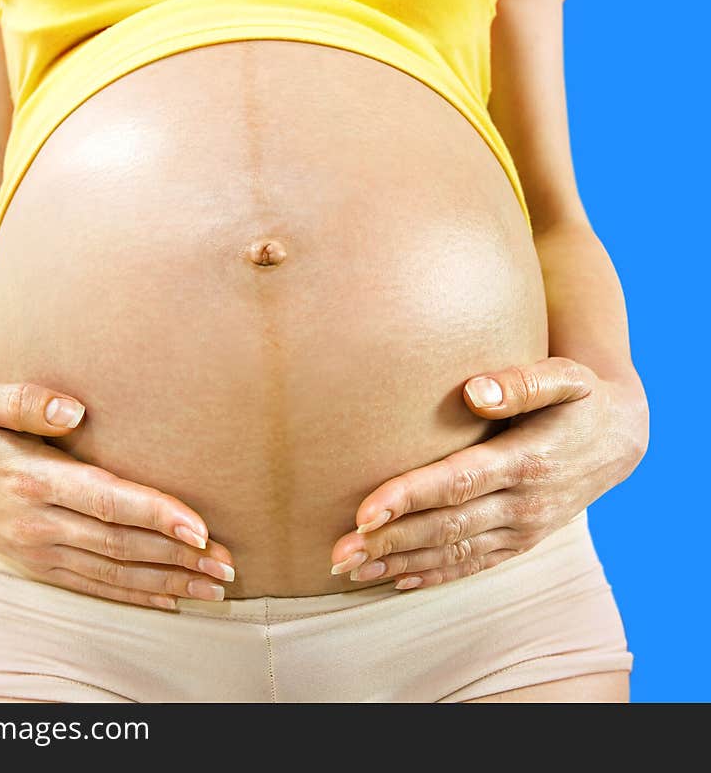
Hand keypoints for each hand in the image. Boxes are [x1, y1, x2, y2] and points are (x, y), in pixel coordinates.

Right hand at [0, 381, 234, 609]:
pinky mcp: (40, 565)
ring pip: (114, 574)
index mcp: (34, 481)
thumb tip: (73, 410)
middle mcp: (40, 524)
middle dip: (178, 557)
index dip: (156, 515)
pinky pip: (94, 587)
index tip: (200, 528)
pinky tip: (171, 602)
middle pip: (121, 546)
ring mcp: (40, 551)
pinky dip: (135, 597)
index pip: (107, 502)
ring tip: (215, 587)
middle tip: (228, 563)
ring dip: (167, 582)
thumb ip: (25, 400)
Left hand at [330, 356, 648, 589]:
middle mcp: (524, 504)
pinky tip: (396, 580)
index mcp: (527, 461)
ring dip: (401, 564)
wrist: (619, 438)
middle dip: (390, 541)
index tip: (364, 511)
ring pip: (454, 552)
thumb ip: (521, 383)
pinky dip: (434, 576)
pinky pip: (473, 564)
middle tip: (339, 552)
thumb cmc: (580, 400)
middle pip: (446, 526)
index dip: (409, 497)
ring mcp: (523, 528)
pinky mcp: (521, 541)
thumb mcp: (565, 378)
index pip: (458, 483)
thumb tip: (474, 392)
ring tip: (351, 570)